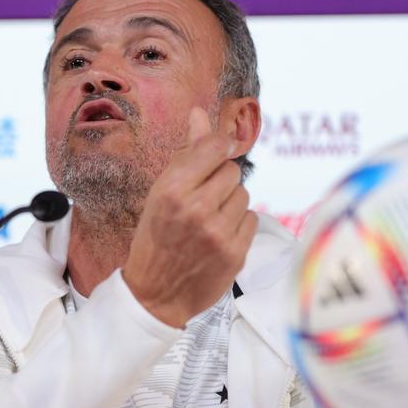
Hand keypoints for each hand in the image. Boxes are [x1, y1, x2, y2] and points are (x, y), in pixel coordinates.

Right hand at [122, 106, 257, 327]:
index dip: (219, 147)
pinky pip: (252, 219)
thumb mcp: (161, 192)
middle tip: (202, 199)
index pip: (214, 147)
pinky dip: (239, 225)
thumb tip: (199, 113)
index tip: (216, 154)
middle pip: (233, 171)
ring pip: (244, 195)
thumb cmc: (155, 237)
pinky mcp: (236, 253)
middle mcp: (197, 208)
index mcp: (172, 189)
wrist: (155, 294)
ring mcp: (218, 232)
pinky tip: (219, 236)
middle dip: (220, 181)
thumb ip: (185, 153)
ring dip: (231, 203)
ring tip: (209, 220)